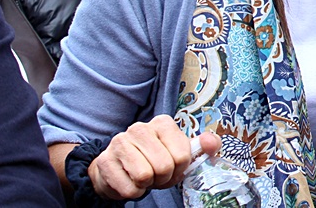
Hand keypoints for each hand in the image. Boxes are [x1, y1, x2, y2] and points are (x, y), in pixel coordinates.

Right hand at [87, 116, 218, 200]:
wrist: (117, 167)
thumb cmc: (154, 159)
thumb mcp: (180, 152)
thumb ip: (202, 147)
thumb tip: (212, 143)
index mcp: (162, 123)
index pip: (182, 155)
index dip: (180, 170)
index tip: (172, 168)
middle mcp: (140, 128)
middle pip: (164, 167)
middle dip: (163, 179)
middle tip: (156, 175)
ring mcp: (119, 142)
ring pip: (144, 176)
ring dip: (147, 185)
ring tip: (144, 178)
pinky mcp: (104, 161)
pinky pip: (128, 188)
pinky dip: (132, 192)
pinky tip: (129, 181)